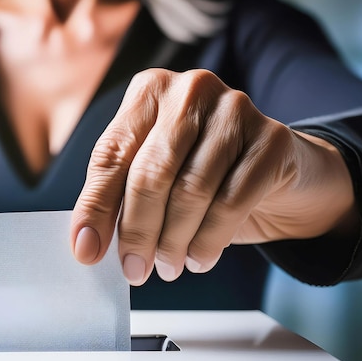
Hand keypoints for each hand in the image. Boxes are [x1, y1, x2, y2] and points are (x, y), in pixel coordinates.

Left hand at [70, 68, 356, 284]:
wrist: (275, 173)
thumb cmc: (202, 174)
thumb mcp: (152, 178)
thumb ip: (116, 198)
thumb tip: (86, 246)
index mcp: (149, 91)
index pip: (111, 155)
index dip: (95, 208)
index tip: (87, 252)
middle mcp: (190, 91)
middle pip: (151, 172)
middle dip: (138, 231)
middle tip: (135, 269)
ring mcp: (235, 110)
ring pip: (191, 189)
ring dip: (174, 241)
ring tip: (168, 266)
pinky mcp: (272, 139)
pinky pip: (232, 201)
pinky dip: (209, 240)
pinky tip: (200, 258)